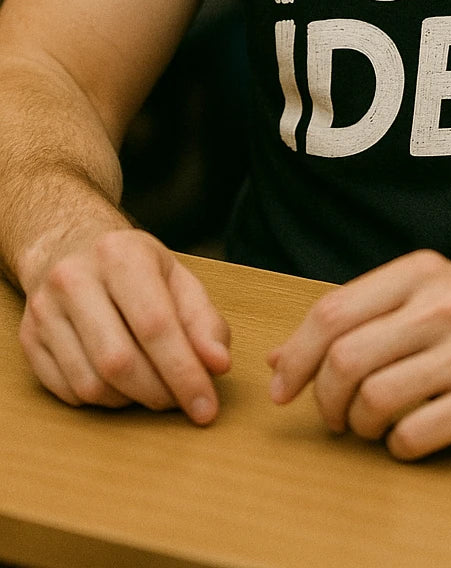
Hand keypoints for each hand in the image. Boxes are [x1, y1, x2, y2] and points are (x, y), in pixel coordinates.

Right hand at [19, 227, 230, 422]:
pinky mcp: (28, 339)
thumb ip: (204, 321)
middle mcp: (75, 279)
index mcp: (121, 255)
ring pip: (91, 385)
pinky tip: (119, 384)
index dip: (184, 373)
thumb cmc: (132, 266)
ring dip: (130, 401)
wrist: (69, 246)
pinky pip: (68, 393)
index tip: (206, 408)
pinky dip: (102, 401)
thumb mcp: (177, 278)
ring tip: (151, 387)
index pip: (155, 326)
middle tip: (181, 402)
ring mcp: (44, 310)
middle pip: (119, 362)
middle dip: (158, 394)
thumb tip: (217, 365)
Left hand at [267, 249, 450, 459]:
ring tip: (373, 426)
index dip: (296, 356)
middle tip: (334, 416)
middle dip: (325, 399)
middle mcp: (445, 305)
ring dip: (361, 425)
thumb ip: (358, 319)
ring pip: (374, 399)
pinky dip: (398, 447)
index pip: (333, 312)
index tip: (284, 387)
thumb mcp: (426, 298)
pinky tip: (409, 438)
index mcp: (422, 273)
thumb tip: (279, 358)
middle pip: (345, 358)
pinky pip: (414, 434)